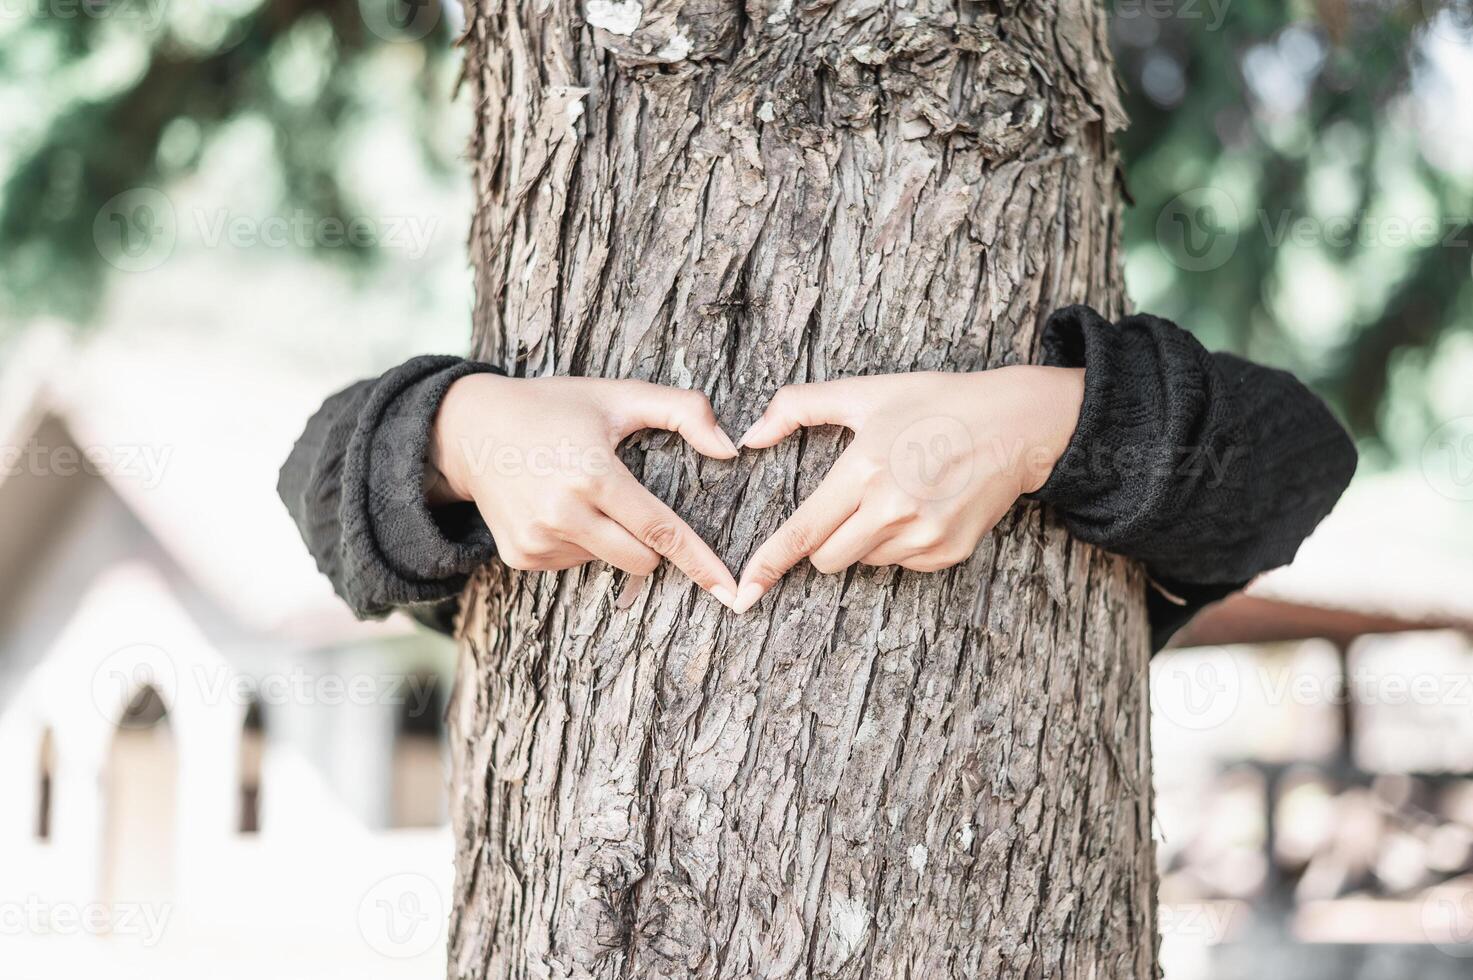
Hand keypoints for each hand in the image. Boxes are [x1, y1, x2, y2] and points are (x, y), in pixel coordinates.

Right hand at [428, 374, 741, 607]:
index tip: (729, 591)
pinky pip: (574, 563)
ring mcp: (538, 540)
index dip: (699, 561)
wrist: (470, 429)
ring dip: (610, 538)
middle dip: (652, 543)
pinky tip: (555, 508)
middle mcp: (563, 513)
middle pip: (641, 559)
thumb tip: (732, 448)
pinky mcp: (521, 557)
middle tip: (628, 501)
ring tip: (578, 492)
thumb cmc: (554, 408)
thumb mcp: (618, 396)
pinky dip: (579, 543)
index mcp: (593, 474)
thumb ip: (683, 411)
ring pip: (608, 561)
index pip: (660, 530)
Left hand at [732, 367, 1084, 611]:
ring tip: (897, 494)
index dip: (769, 563)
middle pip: (828, 559)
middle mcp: (892, 509)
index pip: (802, 531)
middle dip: (824, 541)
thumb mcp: (865, 393)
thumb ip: (798, 407)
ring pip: (864, 562)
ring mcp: (924, 536)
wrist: (1014, 425)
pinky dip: (898, 544)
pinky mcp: (948, 552)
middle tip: (850, 503)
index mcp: (864, 468)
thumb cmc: (935, 404)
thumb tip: (748, 436)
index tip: (745, 591)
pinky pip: (900, 564)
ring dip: (864, 540)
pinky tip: (922, 507)